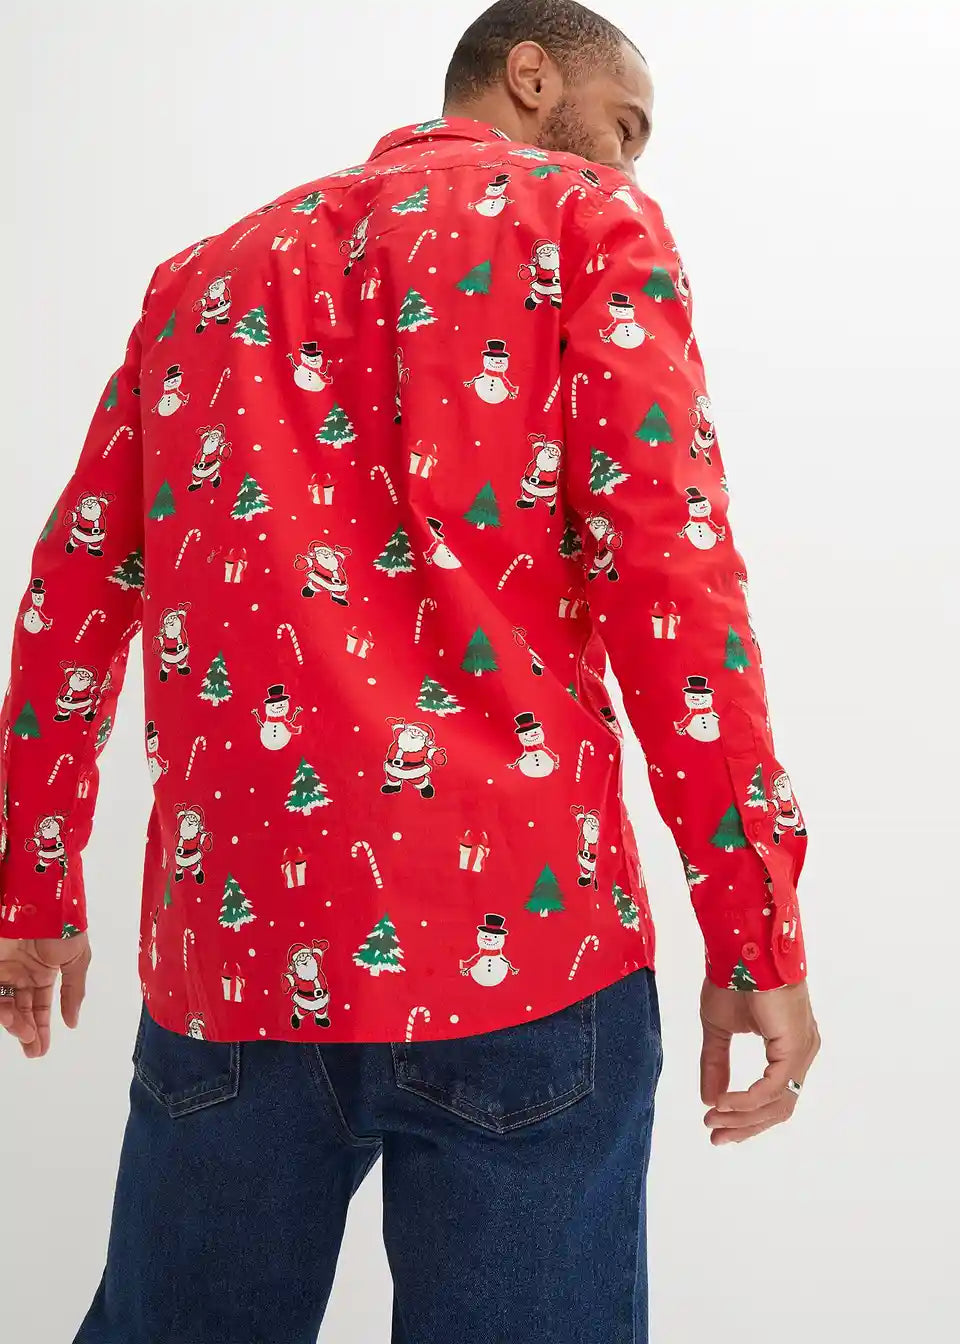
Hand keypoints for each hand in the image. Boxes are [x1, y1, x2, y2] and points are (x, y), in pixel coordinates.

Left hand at [0, 932, 90, 1058]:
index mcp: (45, 970)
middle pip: (22, 1010)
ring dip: (14, 1023)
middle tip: (33, 1050)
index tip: (40, 1050)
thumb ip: (74, 992)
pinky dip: (3, 1010)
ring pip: (6, 1005)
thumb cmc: (63, 926)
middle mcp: (23, 973)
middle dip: (27, 1032)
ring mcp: (6, 969)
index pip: (40, 1006)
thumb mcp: (78, 959)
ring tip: (23, 1032)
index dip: (40, 1027)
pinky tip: (12, 1019)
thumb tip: (72, 1022)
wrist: (42, 901)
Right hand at [700, 977, 819, 1143]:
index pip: (774, 1096)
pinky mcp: (794, 1046)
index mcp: (788, 1047)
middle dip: (745, 1126)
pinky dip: (746, 1101)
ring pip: (778, 1103)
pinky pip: (772, 1088)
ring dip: (742, 1118)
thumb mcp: (718, 1029)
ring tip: (712, 1120)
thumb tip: (709, 1100)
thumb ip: (715, 1064)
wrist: (739, 948)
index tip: (715, 1126)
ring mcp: (802, 1050)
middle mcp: (801, 1052)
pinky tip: (723, 1103)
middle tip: (714, 1136)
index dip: (746, 1118)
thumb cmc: (733, 979)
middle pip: (778, 1107)